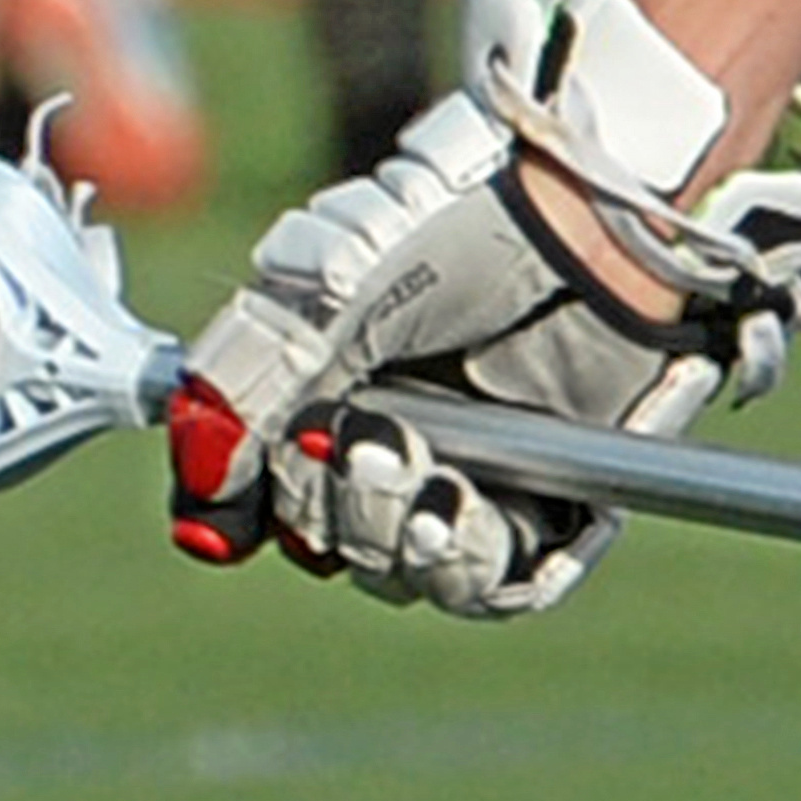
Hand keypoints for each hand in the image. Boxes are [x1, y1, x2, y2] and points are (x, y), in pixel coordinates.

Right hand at [166, 0, 800, 617]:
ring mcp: (464, 474)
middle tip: (367, 439)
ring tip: (426, 468)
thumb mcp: (330, 293)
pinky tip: (458, 507)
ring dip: (392, 531)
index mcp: (323, 389)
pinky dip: (460, 560)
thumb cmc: (470, 226)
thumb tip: (200, 520)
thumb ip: (248, 394)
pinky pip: (482, 580)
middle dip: (328, 504)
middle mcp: (385, 439)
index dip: (234, 512)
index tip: (230, 518)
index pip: (250, 492)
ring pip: (393, 569)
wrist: (600, 220)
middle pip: (318, 537)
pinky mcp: (542, 502)